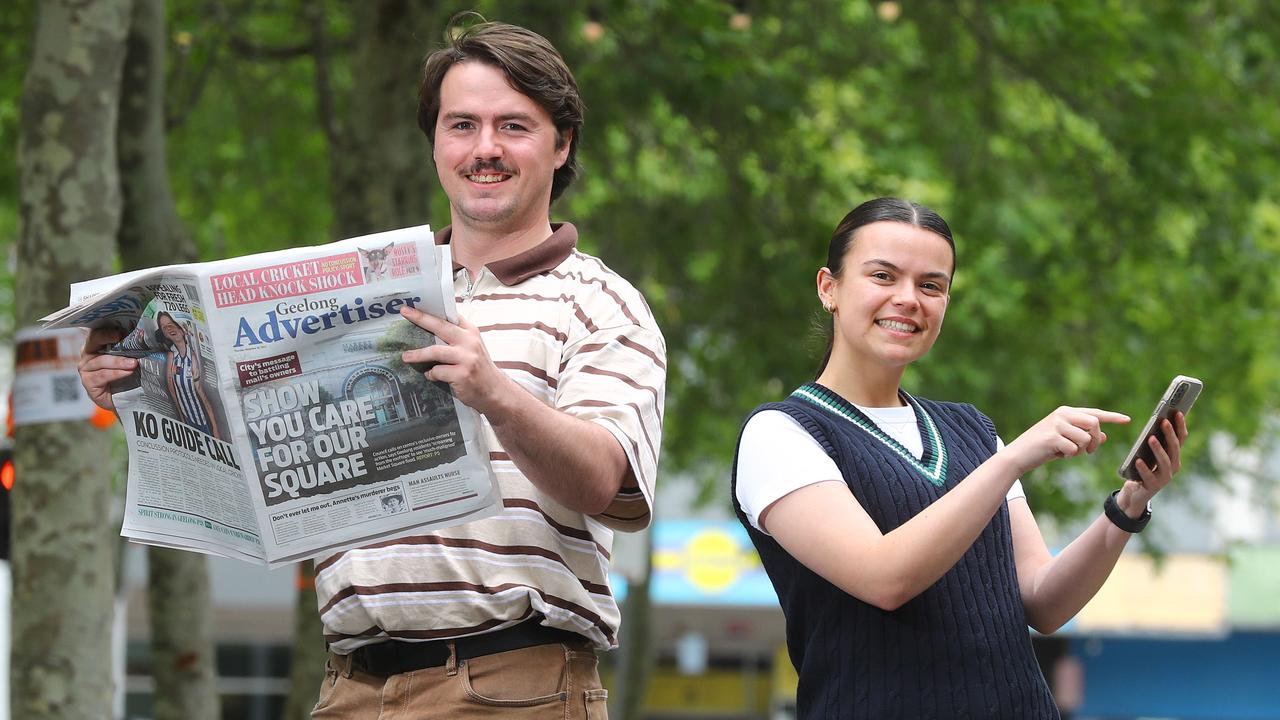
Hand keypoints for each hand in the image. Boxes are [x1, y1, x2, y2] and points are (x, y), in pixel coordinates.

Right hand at [78, 327, 136, 410]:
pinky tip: (128, 372)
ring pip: (100, 361)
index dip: (106, 330)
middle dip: (106, 338)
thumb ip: (132, 346)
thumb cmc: (127, 373)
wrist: (124, 397)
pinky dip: (116, 374)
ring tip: (133, 363)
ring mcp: (86, 369)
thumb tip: (146, 334)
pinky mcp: (89, 383)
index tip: (119, 331)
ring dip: (118, 361)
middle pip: (93, 342)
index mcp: (96, 344)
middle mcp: (88, 354)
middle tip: (120, 338)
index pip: (97, 332)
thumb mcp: (130, 357)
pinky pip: (101, 376)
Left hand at [397, 306, 513, 417]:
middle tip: (405, 312)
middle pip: (440, 326)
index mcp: (471, 331)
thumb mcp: (472, 347)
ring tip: (405, 357)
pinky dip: (431, 374)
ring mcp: (467, 358)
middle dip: (421, 318)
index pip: (450, 315)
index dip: (432, 309)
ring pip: (435, 351)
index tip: (416, 304)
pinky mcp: (462, 374)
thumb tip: (429, 329)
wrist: (495, 391)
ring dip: (418, 354)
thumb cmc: (480, 369)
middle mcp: (469, 341)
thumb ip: (457, 337)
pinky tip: (432, 376)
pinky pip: (438, 372)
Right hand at [1004, 406, 1130, 476]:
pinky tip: (1058, 455)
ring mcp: (1056, 424)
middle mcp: (1062, 414)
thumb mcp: (1065, 441)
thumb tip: (1105, 436)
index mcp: (1065, 412)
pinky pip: (1074, 449)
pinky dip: (1069, 455)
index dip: (1112, 417)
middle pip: (1095, 423)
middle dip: (1096, 440)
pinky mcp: (1052, 437)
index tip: (1127, 419)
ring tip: (1067, 452)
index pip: (1094, 413)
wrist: (1017, 455)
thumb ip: (1083, 436)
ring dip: (1080, 450)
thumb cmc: (1041, 448)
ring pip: (1086, 438)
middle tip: (1089, 451)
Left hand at [1116, 411, 1187, 514]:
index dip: (1180, 426)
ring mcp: (1165, 477)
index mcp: (1174, 456)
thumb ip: (1154, 441)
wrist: (1135, 494)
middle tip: (1163, 422)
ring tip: (1150, 438)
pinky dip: (1144, 468)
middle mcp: (1173, 466)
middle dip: (1169, 434)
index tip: (1177, 412)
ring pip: (1164, 462)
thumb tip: (1156, 421)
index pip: (1180, 439)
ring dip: (1158, 449)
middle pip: (1174, 448)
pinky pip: (1149, 476)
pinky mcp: (1153, 486)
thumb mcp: (1150, 454)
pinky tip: (1138, 461)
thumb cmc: (1143, 468)